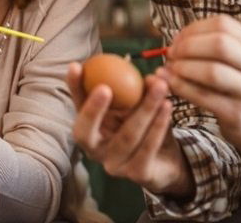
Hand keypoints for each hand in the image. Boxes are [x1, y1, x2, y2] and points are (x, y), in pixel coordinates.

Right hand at [66, 62, 193, 196]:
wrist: (166, 160)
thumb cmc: (142, 126)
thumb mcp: (135, 104)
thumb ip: (136, 88)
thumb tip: (151, 72)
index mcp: (89, 129)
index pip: (76, 107)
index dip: (74, 87)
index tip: (76, 66)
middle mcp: (95, 150)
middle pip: (85, 132)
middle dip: (93, 109)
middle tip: (105, 87)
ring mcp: (115, 165)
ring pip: (127, 136)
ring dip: (145, 109)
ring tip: (159, 87)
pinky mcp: (137, 174)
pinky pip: (147, 148)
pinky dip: (158, 125)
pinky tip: (167, 106)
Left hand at [160, 15, 240, 159]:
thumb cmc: (238, 84)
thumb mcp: (235, 59)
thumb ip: (208, 46)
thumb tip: (175, 43)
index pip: (223, 24)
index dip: (194, 29)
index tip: (177, 39)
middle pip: (219, 45)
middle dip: (188, 47)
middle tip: (171, 55)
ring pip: (212, 71)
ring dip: (183, 68)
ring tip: (170, 70)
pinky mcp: (237, 113)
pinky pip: (203, 96)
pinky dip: (182, 87)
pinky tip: (172, 84)